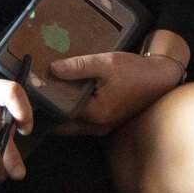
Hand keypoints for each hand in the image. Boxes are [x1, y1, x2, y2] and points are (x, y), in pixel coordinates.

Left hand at [47, 41, 190, 134]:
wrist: (161, 78)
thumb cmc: (136, 72)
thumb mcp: (106, 63)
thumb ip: (79, 66)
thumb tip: (52, 69)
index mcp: (94, 114)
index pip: (59, 110)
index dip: (46, 99)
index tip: (32, 88)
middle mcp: (96, 127)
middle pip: (62, 123)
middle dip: (49, 110)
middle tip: (35, 94)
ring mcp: (102, 128)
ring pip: (71, 124)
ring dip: (60, 112)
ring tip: (48, 93)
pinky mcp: (106, 124)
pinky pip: (82, 122)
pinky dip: (72, 111)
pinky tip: (68, 96)